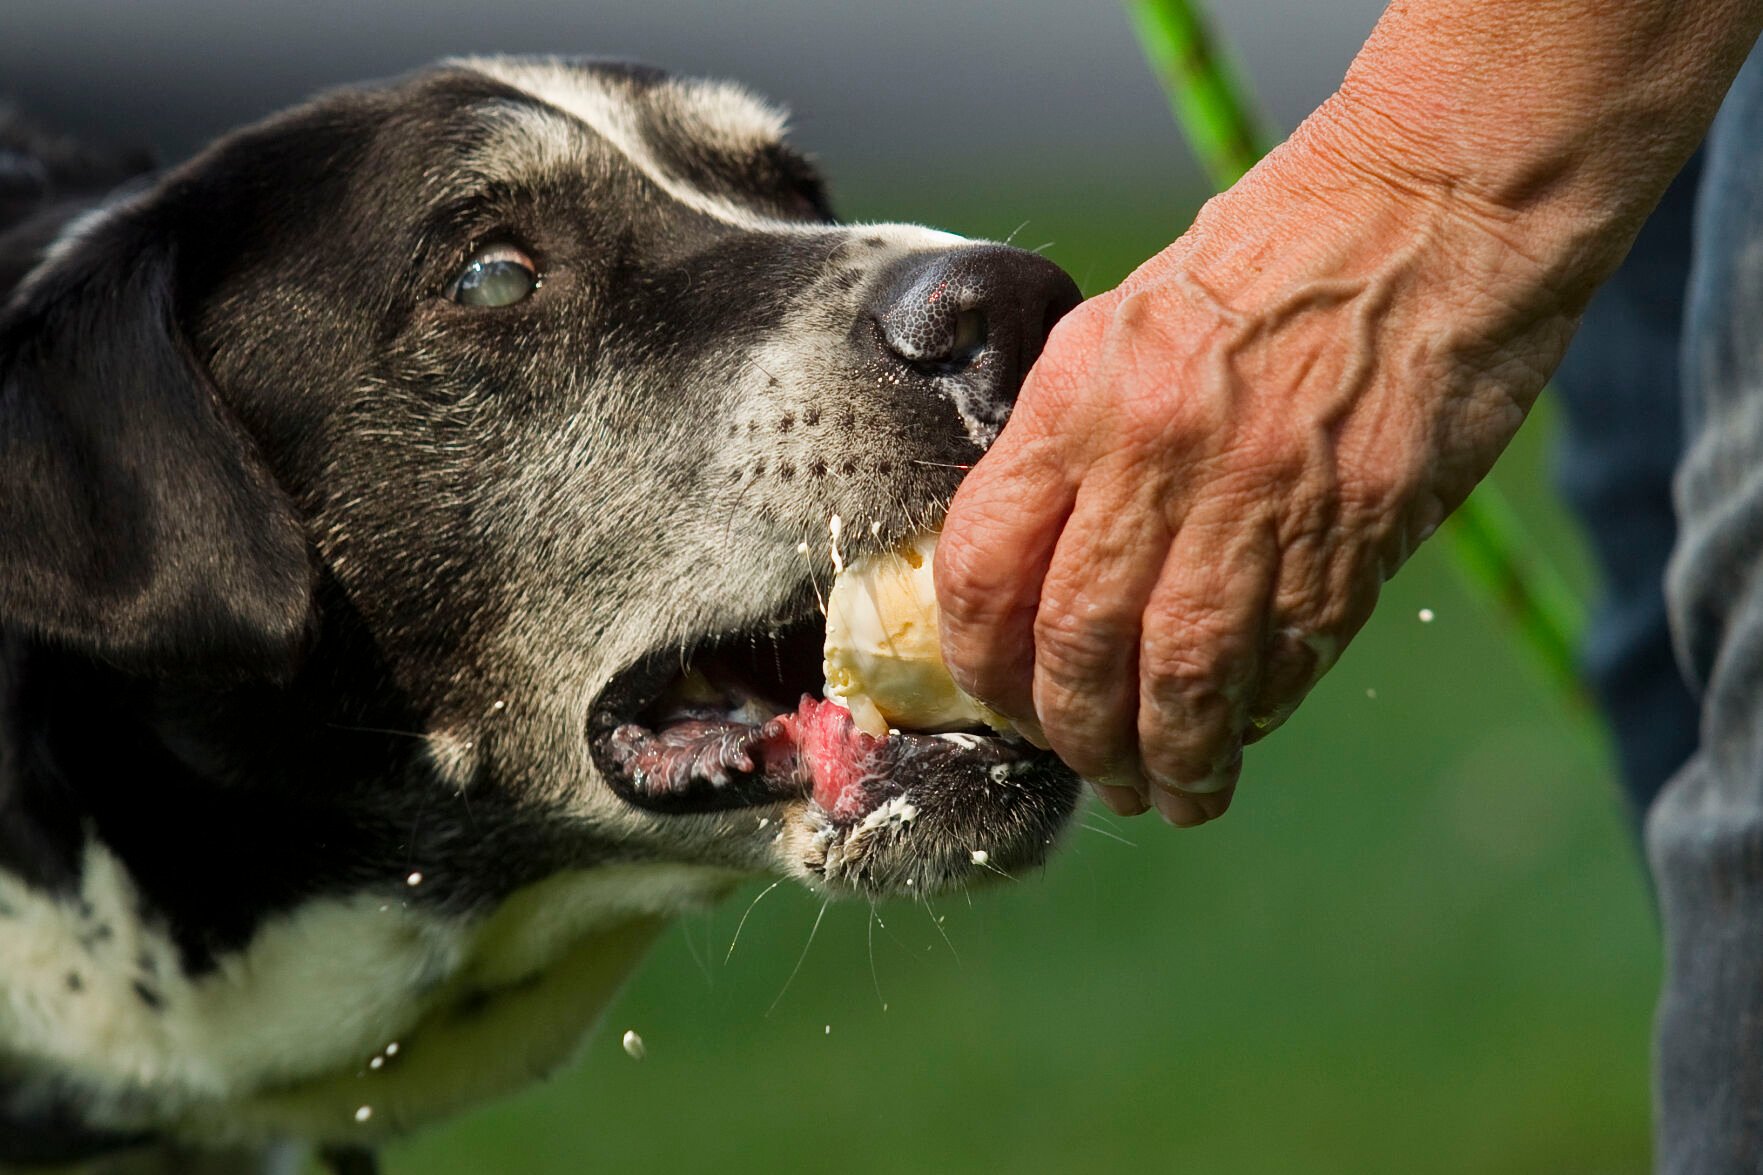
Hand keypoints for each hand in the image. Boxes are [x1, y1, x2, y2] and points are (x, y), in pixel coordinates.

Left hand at [936, 112, 1579, 824]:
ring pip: (1185, 677)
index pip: (985, 569)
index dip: (980, 662)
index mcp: (1081, 399)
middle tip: (1084, 765)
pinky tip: (1242, 734)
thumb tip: (1028, 566)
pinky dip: (1257, 713)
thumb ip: (1067, 442)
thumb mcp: (1123, 322)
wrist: (1430, 208)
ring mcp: (1263, 497)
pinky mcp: (1360, 528)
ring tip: (1167, 792)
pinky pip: (1289, 657)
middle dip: (1071, 733)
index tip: (994, 701)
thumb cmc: (1266, 257)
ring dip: (1168, 757)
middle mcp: (1158, 456)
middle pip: (1079, 647)